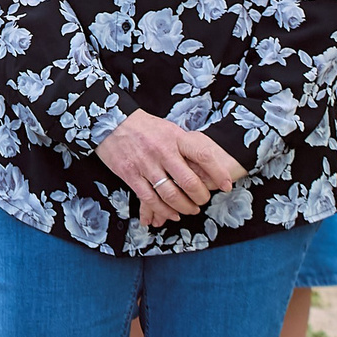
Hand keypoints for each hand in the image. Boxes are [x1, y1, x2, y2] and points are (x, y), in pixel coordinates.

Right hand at [97, 111, 248, 229]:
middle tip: (203, 201)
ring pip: (171, 195)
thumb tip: (206, 165)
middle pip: (189, 182)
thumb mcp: (169, 130)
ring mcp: (146, 165)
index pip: (203, 156)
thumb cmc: (144, 127)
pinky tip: (171, 214)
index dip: (218, 173)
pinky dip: (163, 211)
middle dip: (201, 197)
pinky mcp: (130, 175)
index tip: (226, 185)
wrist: (110, 122)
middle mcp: (162, 151)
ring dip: (184, 207)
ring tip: (191, 210)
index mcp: (175, 138)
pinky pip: (150, 199)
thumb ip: (185, 146)